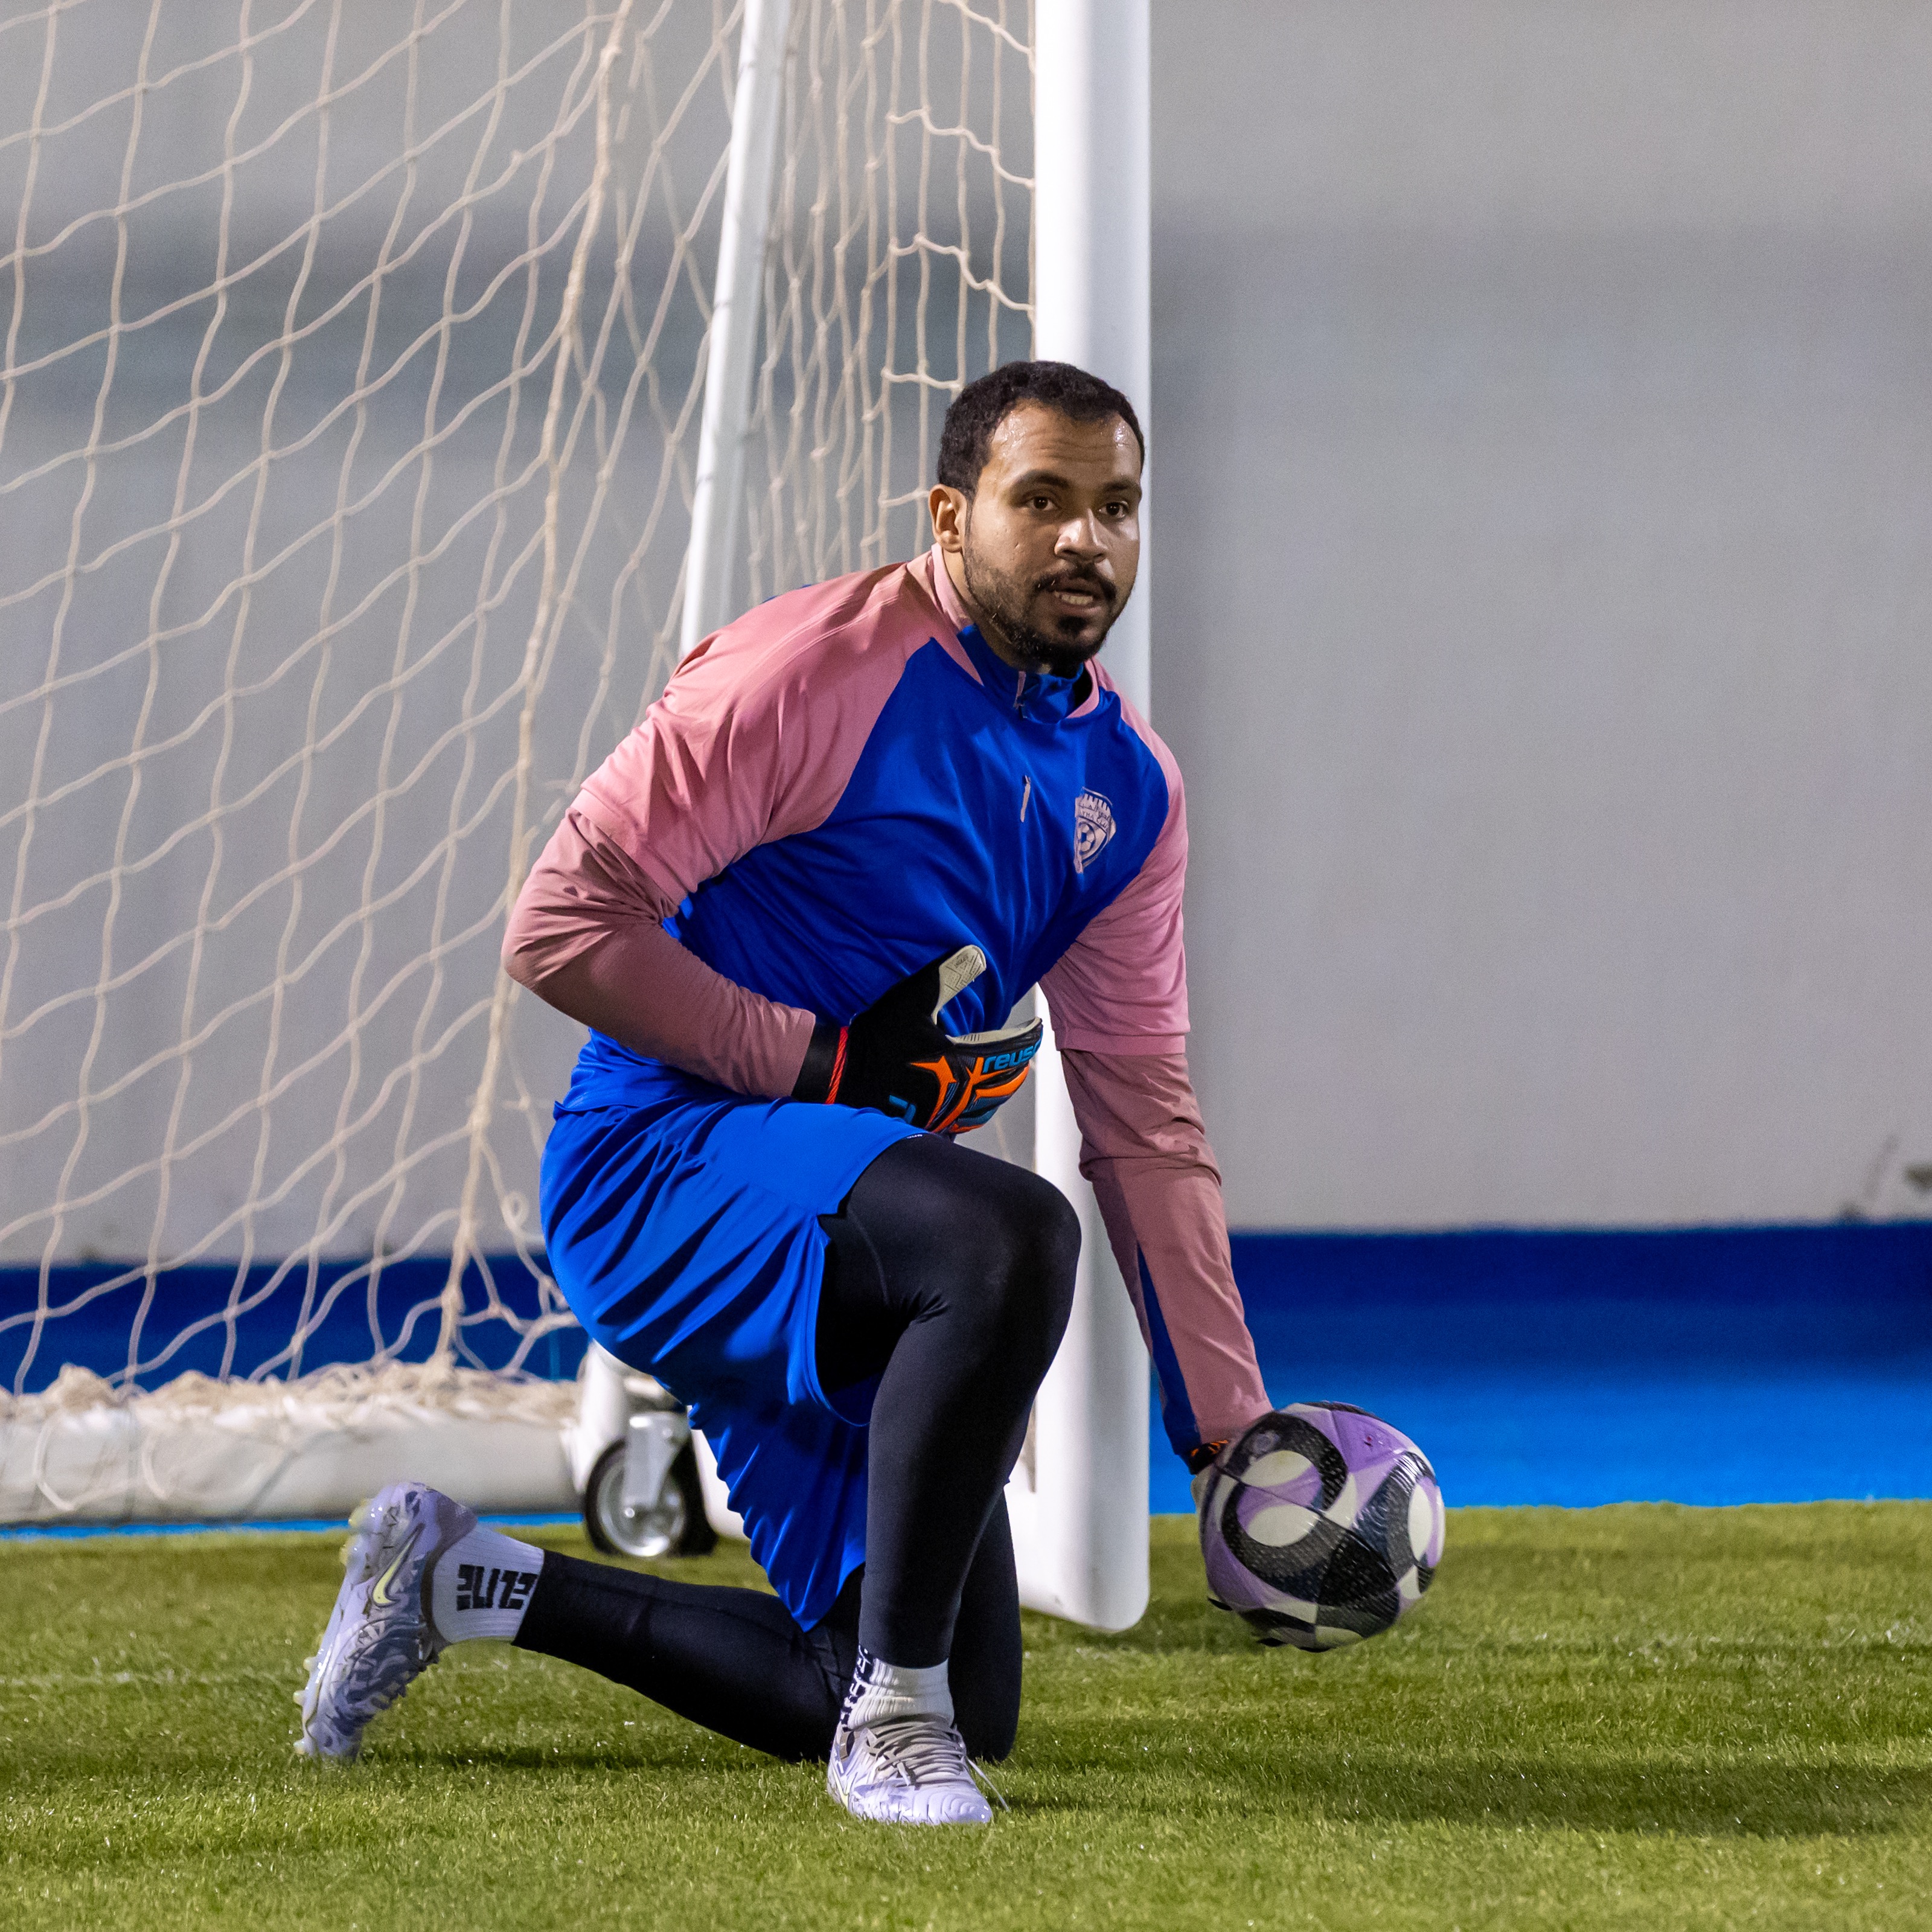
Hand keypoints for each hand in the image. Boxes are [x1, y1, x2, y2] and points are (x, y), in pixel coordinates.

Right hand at [792, 946, 1042, 1132]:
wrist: (843, 1076)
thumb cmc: (878, 1036)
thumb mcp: (913, 996)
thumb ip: (948, 974)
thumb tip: (978, 953)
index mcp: (964, 1062)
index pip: (1011, 1050)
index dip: (1029, 1036)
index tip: (1036, 1026)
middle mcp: (961, 1093)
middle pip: (1006, 1082)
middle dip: (1020, 1065)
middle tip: (1025, 1052)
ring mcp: (945, 1113)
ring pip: (988, 1107)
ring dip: (1003, 1090)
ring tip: (1006, 1078)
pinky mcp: (928, 1124)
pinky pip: (965, 1124)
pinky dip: (978, 1111)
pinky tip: (973, 1106)